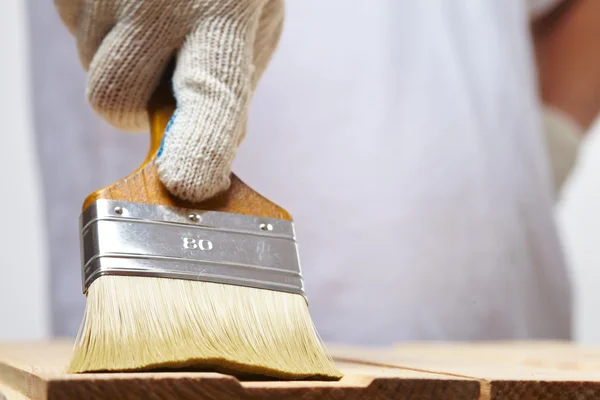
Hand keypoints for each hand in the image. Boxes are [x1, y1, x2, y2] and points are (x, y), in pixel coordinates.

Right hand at [55, 0, 283, 201]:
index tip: (187, 184)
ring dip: (117, 62)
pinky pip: (72, 27)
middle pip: (113, 97)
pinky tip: (128, 2)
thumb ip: (231, 85)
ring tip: (150, 20)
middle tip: (155, 84)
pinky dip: (98, 29)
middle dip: (128, 112)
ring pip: (89, 66)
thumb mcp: (254, 24)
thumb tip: (207, 155)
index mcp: (222, 16)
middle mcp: (160, 2)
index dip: (198, 146)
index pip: (212, 94)